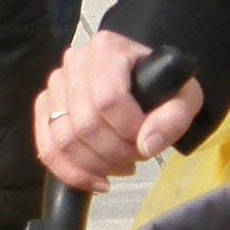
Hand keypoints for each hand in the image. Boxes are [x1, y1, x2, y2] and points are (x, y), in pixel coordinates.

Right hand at [36, 32, 203, 193]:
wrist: (144, 85)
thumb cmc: (162, 88)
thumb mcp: (184, 99)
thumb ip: (173, 119)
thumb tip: (147, 145)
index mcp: (108, 49)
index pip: (108, 98)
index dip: (128, 129)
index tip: (146, 140)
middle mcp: (75, 62)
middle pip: (84, 123)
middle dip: (114, 152)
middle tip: (136, 157)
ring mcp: (56, 85)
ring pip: (63, 139)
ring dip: (95, 165)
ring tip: (121, 166)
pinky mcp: (45, 108)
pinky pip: (47, 148)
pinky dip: (71, 173)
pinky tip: (97, 181)